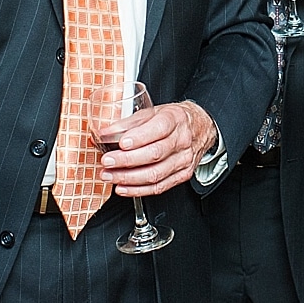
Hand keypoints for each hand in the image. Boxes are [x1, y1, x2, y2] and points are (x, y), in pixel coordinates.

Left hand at [98, 101, 217, 196]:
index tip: (121, 143)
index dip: (139, 138)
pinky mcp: (182, 175)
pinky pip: (159, 187)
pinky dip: (138, 190)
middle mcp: (182, 140)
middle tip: (107, 161)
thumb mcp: (152, 112)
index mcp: (174, 119)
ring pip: (155, 174)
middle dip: (127, 160)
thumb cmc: (173, 119)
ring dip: (128, 178)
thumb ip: (128, 123)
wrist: (200, 127)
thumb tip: (103, 133)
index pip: (158, 129)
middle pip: (155, 154)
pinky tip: (122, 187)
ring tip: (109, 175)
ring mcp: (183, 160)